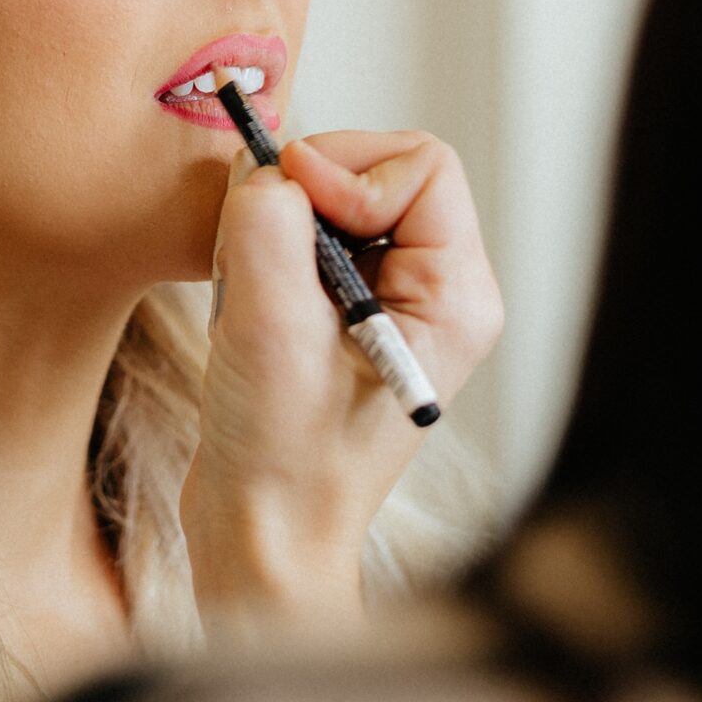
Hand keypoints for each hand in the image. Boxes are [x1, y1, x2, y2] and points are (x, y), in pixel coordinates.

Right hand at [181, 128, 502, 631]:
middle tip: (258, 242)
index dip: (350, 166)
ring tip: (251, 292)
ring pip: (334, 201)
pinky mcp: (343, 309)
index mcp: (455, 297)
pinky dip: (262, 251)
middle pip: (380, 172)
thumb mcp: (271, 326)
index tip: (290, 197)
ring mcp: (389, 301)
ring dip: (277, 227)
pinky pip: (304, 236)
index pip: (422, 165)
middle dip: (307, 194)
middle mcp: (434, 292)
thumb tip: (267, 167)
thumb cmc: (284, 459)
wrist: (259, 537)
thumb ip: (270, 225)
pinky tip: (247, 308)